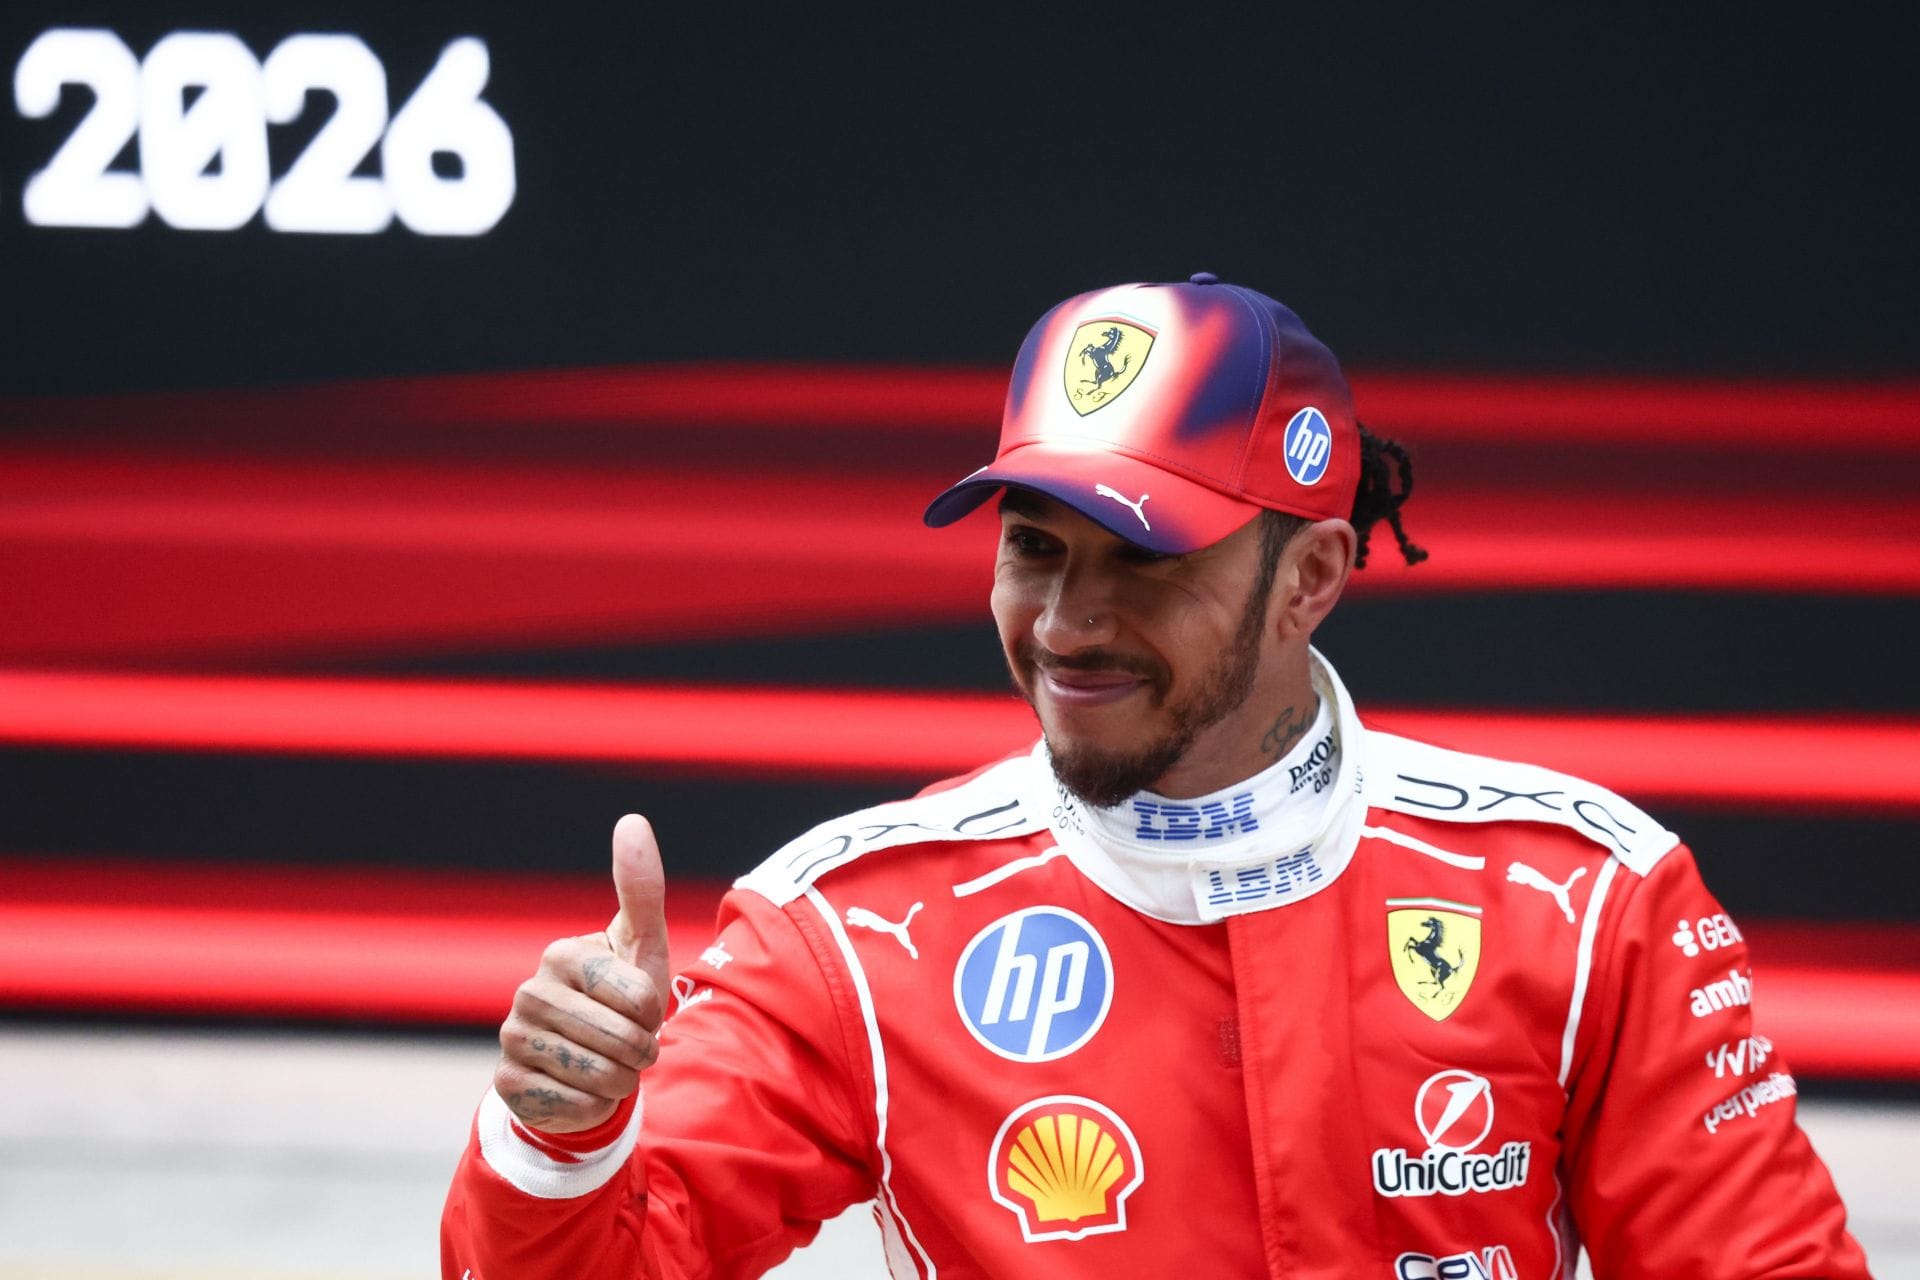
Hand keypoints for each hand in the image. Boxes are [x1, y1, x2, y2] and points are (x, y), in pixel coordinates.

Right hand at [493, 813, 673, 1132]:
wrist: (588, 1063)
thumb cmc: (622, 997)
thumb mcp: (640, 945)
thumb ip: (641, 887)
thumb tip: (632, 820)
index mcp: (561, 955)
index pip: (640, 996)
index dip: (654, 1013)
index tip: (638, 1010)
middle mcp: (528, 993)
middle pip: (622, 1038)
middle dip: (641, 1051)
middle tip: (629, 1045)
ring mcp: (512, 1039)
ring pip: (600, 1074)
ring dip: (622, 1079)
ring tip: (610, 1066)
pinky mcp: (507, 1084)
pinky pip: (576, 1104)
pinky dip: (594, 1105)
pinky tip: (582, 1089)